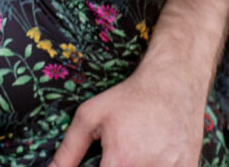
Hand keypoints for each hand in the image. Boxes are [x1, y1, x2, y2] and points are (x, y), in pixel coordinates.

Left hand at [50, 65, 204, 166]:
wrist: (173, 85)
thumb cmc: (129, 99)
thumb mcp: (90, 116)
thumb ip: (69, 149)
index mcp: (120, 163)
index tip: (100, 162)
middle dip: (114, 166)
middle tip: (117, 154)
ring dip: (135, 165)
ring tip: (136, 148)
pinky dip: (155, 164)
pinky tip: (152, 152)